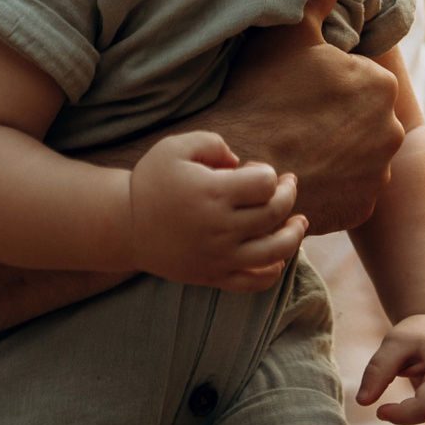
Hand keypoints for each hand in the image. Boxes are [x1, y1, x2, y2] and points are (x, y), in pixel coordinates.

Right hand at [127, 131, 307, 291]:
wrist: (124, 225)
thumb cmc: (152, 181)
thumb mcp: (176, 147)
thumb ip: (214, 143)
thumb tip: (241, 163)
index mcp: (213, 193)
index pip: (265, 183)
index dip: (268, 173)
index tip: (254, 170)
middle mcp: (220, 227)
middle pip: (275, 213)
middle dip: (288, 195)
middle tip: (288, 185)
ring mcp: (219, 256)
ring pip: (275, 251)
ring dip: (295, 235)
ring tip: (301, 222)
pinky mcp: (213, 276)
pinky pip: (254, 282)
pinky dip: (273, 271)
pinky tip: (279, 258)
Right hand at [216, 0, 404, 232]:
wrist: (243, 169)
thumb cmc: (262, 94)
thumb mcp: (290, 30)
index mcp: (380, 84)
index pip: (359, 74)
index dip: (328, 77)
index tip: (299, 84)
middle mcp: (392, 130)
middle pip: (363, 114)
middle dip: (338, 113)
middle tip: (293, 114)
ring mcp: (378, 173)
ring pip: (360, 151)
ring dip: (338, 149)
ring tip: (296, 144)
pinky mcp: (363, 206)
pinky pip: (352, 187)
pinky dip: (334, 181)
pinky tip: (302, 170)